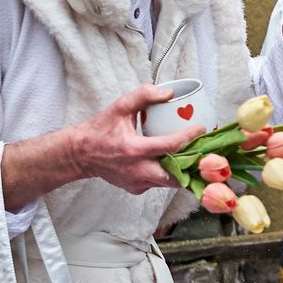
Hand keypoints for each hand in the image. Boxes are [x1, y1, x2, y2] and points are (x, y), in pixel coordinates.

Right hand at [67, 85, 201, 193]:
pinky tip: (172, 162)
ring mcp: (137, 182)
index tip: (201, 128)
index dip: (189, 137)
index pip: (170, 146)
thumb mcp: (119, 107)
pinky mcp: (137, 189)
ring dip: (182, 170)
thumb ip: (143, 96)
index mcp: (133, 150)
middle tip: (202, 150)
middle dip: (192, 165)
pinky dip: (168, 174)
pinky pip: (159, 184)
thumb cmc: (100, 130)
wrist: (80, 154)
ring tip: (192, 155)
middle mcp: (137, 170)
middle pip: (177, 174)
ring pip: (170, 182)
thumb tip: (169, 93)